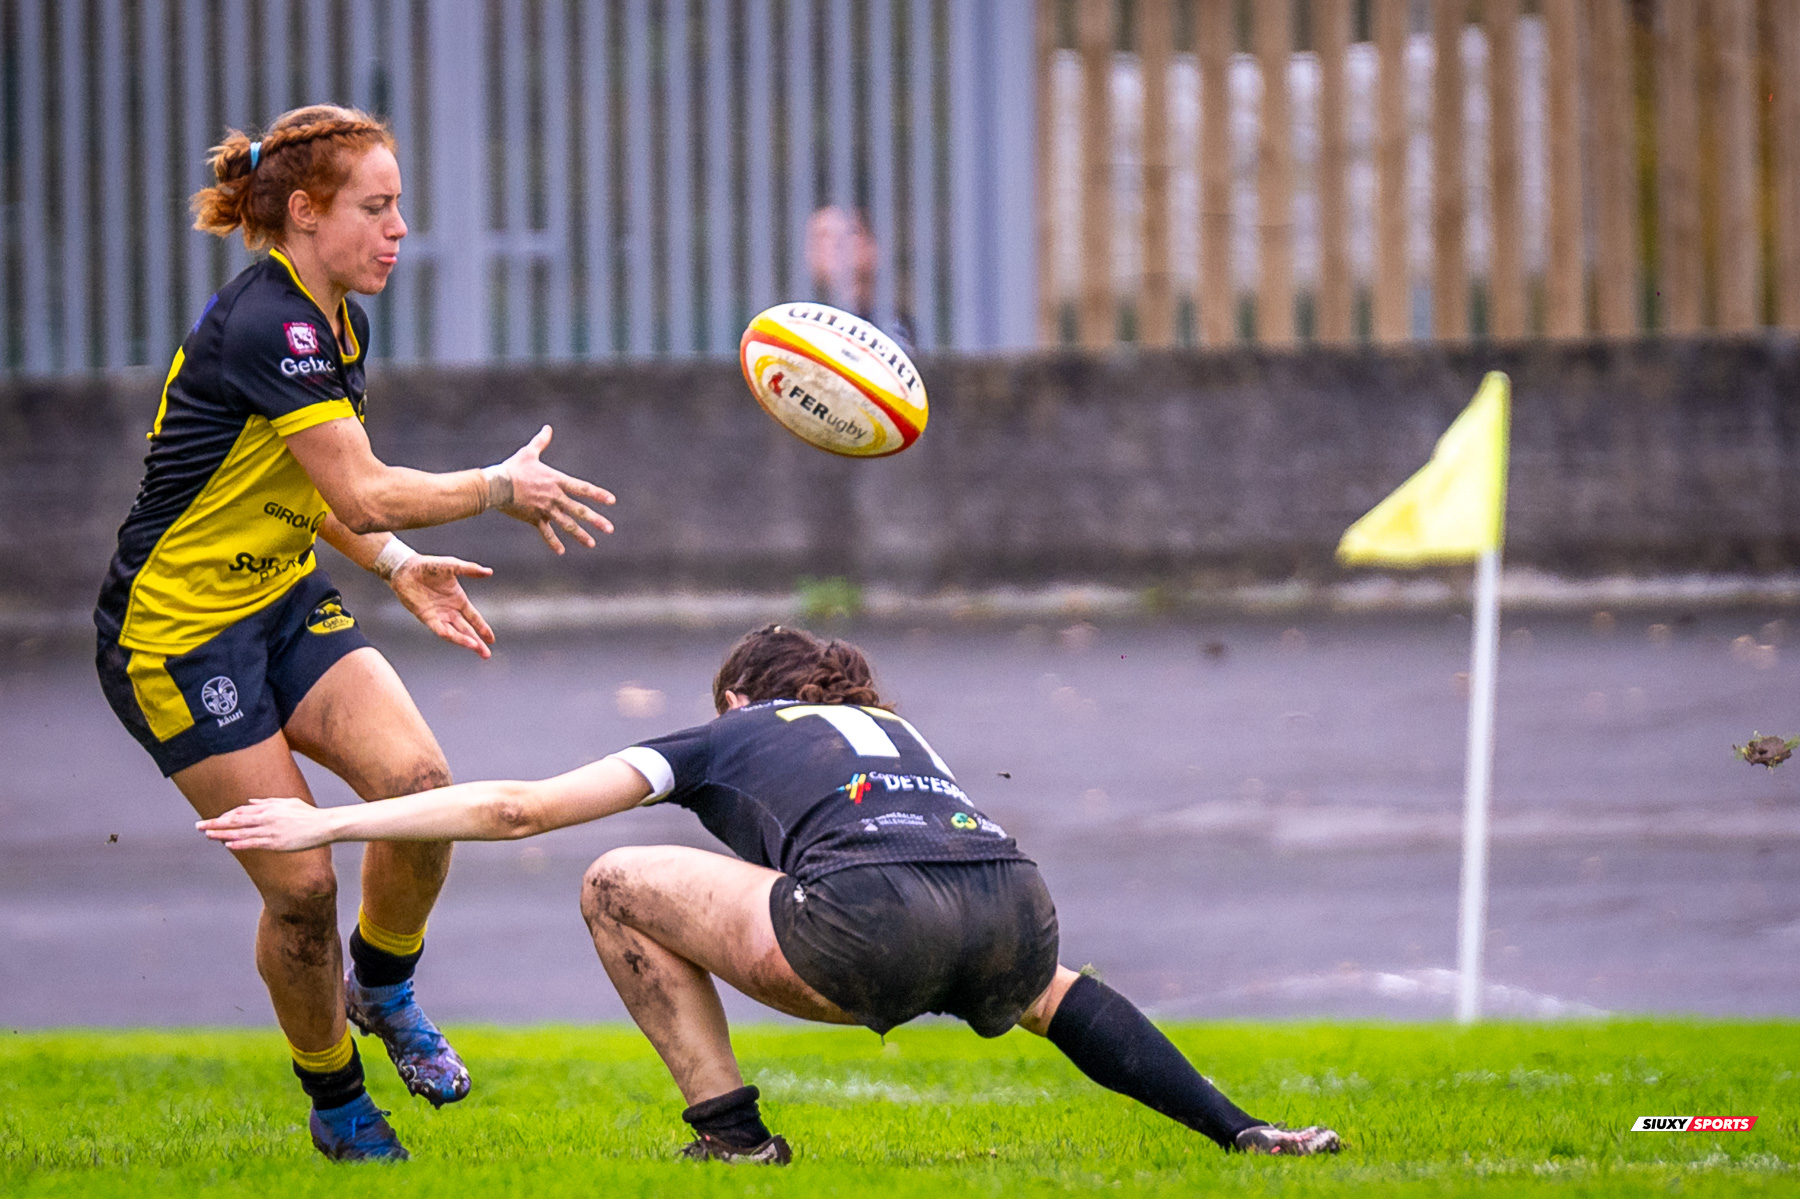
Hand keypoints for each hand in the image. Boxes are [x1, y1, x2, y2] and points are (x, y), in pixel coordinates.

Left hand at [197, 797, 332, 851]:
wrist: (323, 825)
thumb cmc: (307, 814)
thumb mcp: (287, 802)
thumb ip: (267, 802)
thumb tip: (250, 801)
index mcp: (268, 807)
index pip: (240, 810)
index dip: (225, 816)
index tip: (214, 820)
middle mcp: (265, 818)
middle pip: (235, 820)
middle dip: (215, 823)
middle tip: (198, 825)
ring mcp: (269, 830)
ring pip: (240, 832)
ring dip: (221, 834)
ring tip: (206, 835)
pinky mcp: (275, 843)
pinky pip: (253, 843)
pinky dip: (239, 843)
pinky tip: (227, 845)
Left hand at [391, 553, 495, 657]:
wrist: (406, 568)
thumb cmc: (429, 566)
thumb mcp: (453, 566)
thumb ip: (470, 569)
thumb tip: (489, 572)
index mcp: (458, 601)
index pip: (474, 618)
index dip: (483, 628)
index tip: (491, 640)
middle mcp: (449, 611)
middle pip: (466, 630)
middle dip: (477, 642)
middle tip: (486, 654)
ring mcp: (438, 615)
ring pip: (454, 632)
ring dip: (464, 641)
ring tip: (475, 647)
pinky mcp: (426, 617)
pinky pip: (438, 628)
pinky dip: (447, 633)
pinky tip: (454, 638)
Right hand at [488, 425, 616, 553]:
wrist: (497, 485)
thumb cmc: (513, 468)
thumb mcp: (528, 452)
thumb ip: (541, 442)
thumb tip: (547, 428)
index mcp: (556, 481)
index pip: (582, 488)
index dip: (597, 494)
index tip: (612, 501)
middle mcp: (554, 497)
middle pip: (579, 510)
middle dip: (595, 520)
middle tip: (610, 529)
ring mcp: (545, 509)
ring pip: (566, 524)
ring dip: (580, 535)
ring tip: (592, 544)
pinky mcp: (534, 519)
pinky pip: (546, 532)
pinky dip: (553, 542)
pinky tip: (561, 551)